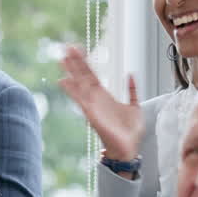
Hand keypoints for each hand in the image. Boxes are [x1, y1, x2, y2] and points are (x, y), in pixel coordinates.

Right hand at [58, 46, 142, 160]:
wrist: (129, 148)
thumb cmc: (130, 131)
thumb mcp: (135, 105)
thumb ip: (132, 90)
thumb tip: (130, 74)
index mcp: (104, 96)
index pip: (91, 75)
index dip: (84, 62)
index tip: (77, 49)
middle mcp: (95, 99)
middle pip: (83, 76)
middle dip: (75, 62)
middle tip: (66, 47)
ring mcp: (92, 106)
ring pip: (79, 84)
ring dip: (71, 72)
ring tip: (62, 58)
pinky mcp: (92, 114)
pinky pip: (80, 99)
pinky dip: (72, 90)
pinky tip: (63, 81)